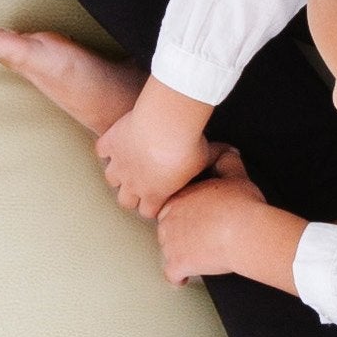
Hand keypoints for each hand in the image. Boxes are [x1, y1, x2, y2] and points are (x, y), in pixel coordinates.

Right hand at [94, 86, 215, 218]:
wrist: (166, 124)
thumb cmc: (188, 144)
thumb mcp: (205, 158)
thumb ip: (212, 162)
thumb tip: (233, 154)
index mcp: (155, 194)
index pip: (147, 212)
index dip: (154, 205)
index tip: (159, 197)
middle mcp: (133, 184)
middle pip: (124, 201)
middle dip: (133, 194)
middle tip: (143, 183)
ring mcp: (119, 164)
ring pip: (111, 178)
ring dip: (119, 173)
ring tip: (129, 164)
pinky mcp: (111, 144)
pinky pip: (103, 151)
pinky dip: (109, 148)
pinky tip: (118, 143)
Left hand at [154, 146, 265, 284]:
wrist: (243, 232)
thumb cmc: (241, 205)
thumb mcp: (235, 176)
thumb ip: (227, 162)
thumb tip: (228, 152)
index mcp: (180, 198)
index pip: (171, 205)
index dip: (183, 212)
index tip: (193, 218)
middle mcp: (169, 219)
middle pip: (165, 227)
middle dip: (177, 233)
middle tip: (194, 238)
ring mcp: (170, 243)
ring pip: (166, 250)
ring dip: (177, 255)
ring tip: (192, 257)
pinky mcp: (177, 264)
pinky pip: (171, 274)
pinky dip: (177, 277)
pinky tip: (184, 279)